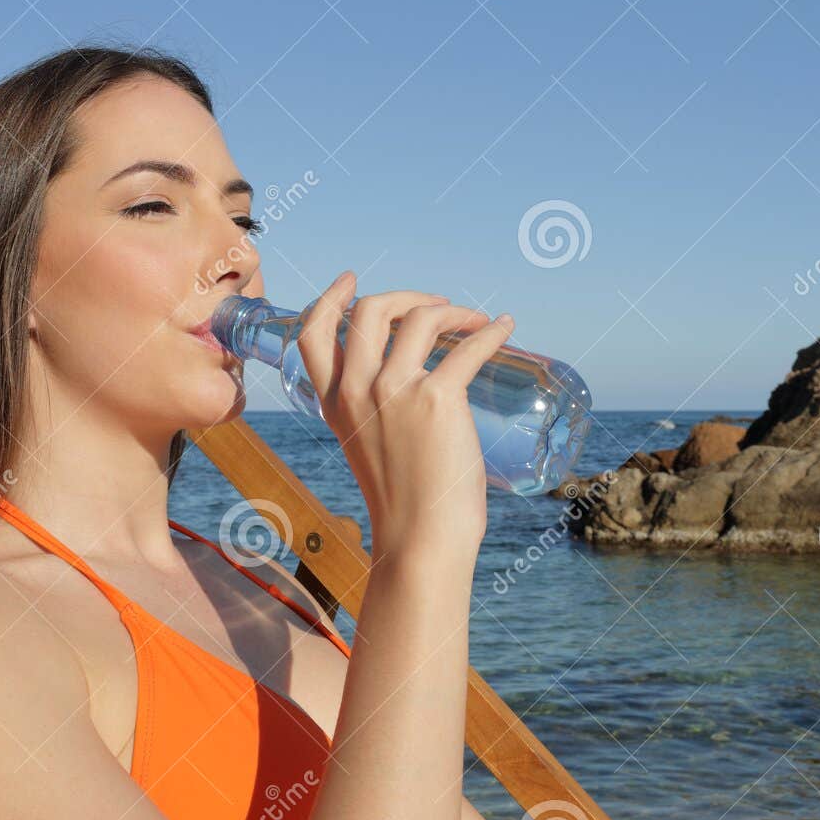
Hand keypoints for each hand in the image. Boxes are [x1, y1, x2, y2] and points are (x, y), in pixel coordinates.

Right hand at [296, 271, 514, 564]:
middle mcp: (357, 390)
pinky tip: (504, 328)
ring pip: (419, 318)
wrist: (421, 539)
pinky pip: (468, 347)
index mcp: (335, 403)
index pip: (314, 334)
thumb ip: (372, 416)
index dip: (330, 299)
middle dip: (405, 296)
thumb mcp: (367, 449)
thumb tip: (412, 388)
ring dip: (451, 310)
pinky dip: (490, 332)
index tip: (352, 280)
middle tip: (434, 305)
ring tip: (472, 320)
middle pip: (370, 311)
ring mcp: (395, 391)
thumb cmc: (403, 503)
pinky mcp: (437, 399)